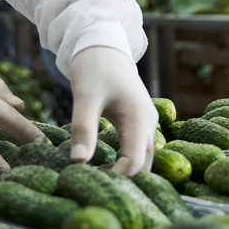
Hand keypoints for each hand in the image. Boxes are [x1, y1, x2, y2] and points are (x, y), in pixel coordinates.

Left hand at [67, 46, 155, 175]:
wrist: (103, 44)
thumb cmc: (94, 68)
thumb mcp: (85, 97)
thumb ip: (83, 129)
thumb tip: (79, 162)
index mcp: (138, 118)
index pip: (133, 162)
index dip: (114, 177)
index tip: (89, 179)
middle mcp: (149, 122)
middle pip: (144, 164)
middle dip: (124, 179)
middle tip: (94, 185)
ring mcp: (148, 121)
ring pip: (144, 157)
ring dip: (125, 171)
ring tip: (98, 177)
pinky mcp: (141, 120)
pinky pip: (139, 147)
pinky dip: (126, 160)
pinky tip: (105, 163)